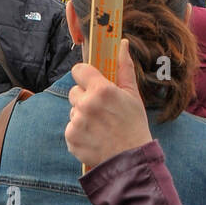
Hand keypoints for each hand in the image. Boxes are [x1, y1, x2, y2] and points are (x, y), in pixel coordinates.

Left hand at [65, 38, 150, 169]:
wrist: (131, 160)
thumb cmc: (134, 125)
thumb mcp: (133, 95)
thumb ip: (124, 68)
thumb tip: (123, 44)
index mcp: (102, 90)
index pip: (78, 70)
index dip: (85, 75)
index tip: (92, 82)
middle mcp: (86, 104)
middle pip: (74, 92)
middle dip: (85, 98)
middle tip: (102, 110)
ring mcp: (76, 122)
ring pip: (73, 111)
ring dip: (83, 116)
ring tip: (101, 127)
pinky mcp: (70, 138)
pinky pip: (71, 128)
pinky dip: (80, 132)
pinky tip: (95, 137)